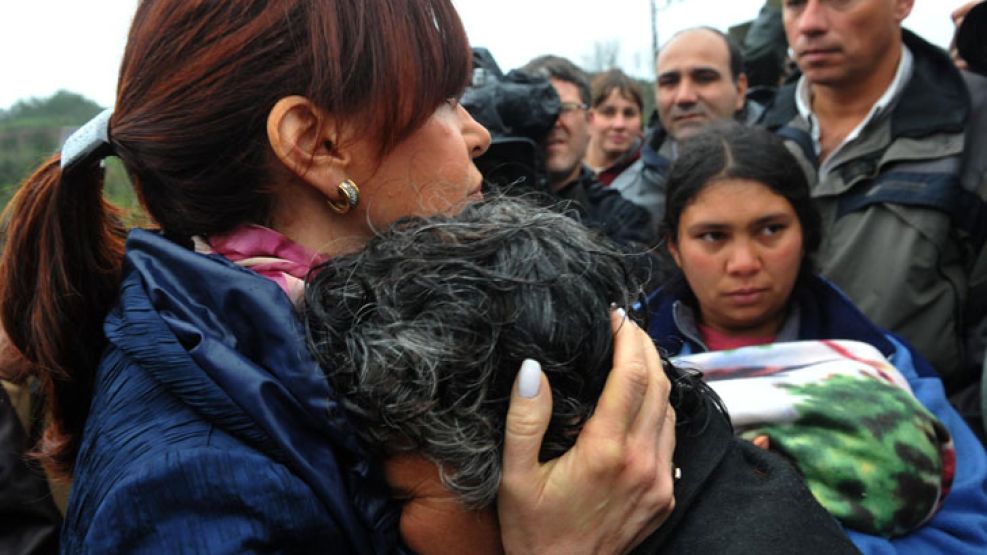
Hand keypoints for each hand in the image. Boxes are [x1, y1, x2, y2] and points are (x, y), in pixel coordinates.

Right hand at [497, 309, 675, 554]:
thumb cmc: (534, 530)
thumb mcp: (514, 475)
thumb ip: (525, 419)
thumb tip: (534, 368)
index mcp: (606, 451)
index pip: (632, 376)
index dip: (628, 338)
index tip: (615, 315)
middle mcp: (642, 462)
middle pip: (659, 384)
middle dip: (645, 346)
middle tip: (626, 323)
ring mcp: (659, 480)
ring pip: (671, 408)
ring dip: (656, 374)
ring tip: (633, 352)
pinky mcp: (665, 494)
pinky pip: (670, 436)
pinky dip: (660, 407)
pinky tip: (640, 398)